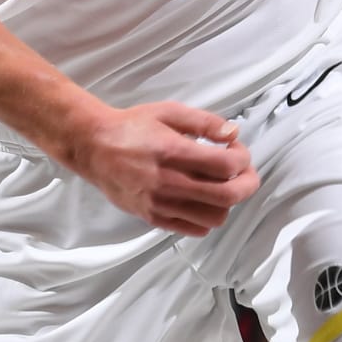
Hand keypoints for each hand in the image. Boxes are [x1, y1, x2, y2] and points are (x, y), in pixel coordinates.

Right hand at [69, 100, 259, 235]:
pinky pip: (193, 229)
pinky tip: (202, 200)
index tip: (238, 151)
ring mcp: (161, 204)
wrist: (94, 147)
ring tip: (220, 186)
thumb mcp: (168, 112)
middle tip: (245, 173)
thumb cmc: (132, 127)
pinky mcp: (153, 218)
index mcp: (174, 152)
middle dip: (247, 184)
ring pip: (214, 217)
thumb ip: (204, 122)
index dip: (242, 159)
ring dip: (226, 202)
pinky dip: (206, 218)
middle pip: (227, 196)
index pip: (226, 166)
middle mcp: (169, 182)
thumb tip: (233, 134)